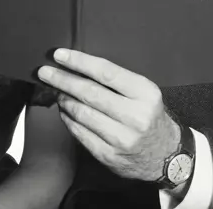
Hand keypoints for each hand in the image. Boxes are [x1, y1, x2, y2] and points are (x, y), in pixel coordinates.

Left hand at [37, 49, 179, 181]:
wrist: (167, 155)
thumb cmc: (150, 115)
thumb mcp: (145, 92)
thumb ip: (118, 80)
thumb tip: (80, 66)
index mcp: (145, 93)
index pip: (106, 72)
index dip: (79, 62)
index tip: (60, 55)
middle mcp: (135, 116)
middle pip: (90, 93)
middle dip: (63, 80)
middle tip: (45, 72)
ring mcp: (122, 139)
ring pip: (82, 113)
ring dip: (63, 99)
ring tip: (55, 90)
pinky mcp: (110, 156)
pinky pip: (80, 134)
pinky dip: (68, 120)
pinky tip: (64, 110)